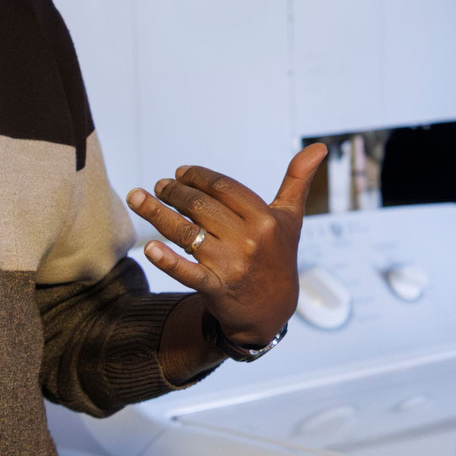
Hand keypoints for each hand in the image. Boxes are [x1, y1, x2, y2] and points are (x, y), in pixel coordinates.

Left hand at [129, 145, 325, 356]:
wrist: (272, 309)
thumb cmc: (278, 256)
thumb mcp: (291, 218)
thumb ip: (298, 181)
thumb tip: (319, 146)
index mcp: (267, 219)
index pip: (224, 188)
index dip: (198, 177)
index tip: (180, 172)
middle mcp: (250, 240)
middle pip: (201, 207)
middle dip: (174, 192)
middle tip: (159, 186)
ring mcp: (232, 265)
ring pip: (186, 233)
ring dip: (156, 213)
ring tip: (137, 197)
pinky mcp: (216, 289)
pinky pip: (187, 272)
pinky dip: (167, 260)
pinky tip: (149, 248)